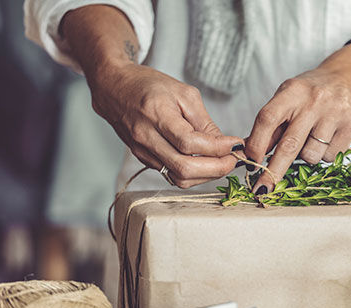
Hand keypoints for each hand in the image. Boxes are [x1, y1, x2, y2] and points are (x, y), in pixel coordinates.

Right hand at [88, 62, 244, 187]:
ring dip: (206, 176)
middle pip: (184, 168)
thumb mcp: (184, 94)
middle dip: (216, 169)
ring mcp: (142, 151)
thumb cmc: (150, 85)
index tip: (236, 145)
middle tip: (234, 160)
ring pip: (179, 178)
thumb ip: (204, 122)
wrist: (114, 86)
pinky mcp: (143, 159)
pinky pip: (171, 175)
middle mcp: (146, 137)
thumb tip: (225, 145)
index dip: (217, 148)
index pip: (190, 143)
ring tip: (223, 163)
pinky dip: (193, 173)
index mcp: (157, 115)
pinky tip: (206, 163)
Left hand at [245, 46, 350, 192]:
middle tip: (263, 189)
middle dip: (274, 171)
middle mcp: (314, 101)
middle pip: (289, 144)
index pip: (268, 119)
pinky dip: (324, 154)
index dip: (256, 144)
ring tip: (310, 139)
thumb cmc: (308, 95)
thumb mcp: (286, 100)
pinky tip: (327, 138)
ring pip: (311, 156)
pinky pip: (330, 157)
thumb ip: (271, 126)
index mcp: (292, 91)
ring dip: (305, 157)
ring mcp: (335, 113)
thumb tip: (251, 157)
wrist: (346, 80)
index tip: (250, 164)